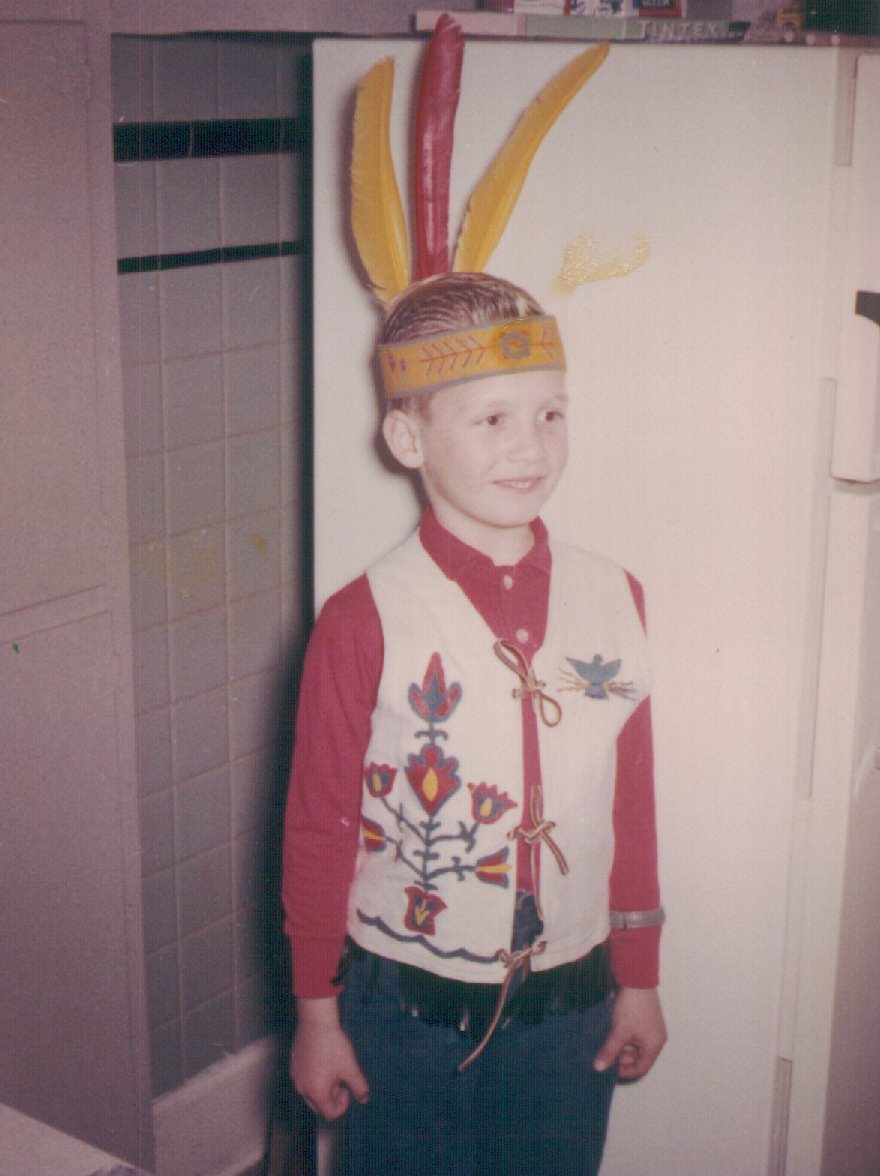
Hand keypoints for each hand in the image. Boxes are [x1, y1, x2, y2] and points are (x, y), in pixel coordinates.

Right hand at [291, 997, 369, 1119]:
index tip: (347, 1087)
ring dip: (323, 1088)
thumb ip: (359, 1086)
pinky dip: (314, 1078)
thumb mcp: (350, 1067)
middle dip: (332, 1097)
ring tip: (332, 1067)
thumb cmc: (334, 1045)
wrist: (316, 1022)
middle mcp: (302, 1088)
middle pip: (319, 1106)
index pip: (330, 1114)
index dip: (343, 1104)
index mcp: (316, 1093)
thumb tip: (365, 1099)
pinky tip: (323, 1059)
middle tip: (340, 1077)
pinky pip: (305, 1081)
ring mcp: (295, 1077)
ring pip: (311, 1093)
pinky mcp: (293, 1066)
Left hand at [594, 986, 665, 1080]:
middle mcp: (655, 1038)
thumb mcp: (619, 1032)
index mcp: (654, 1046)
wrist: (636, 978)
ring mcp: (650, 1027)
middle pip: (637, 1057)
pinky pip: (633, 1034)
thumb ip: (609, 1051)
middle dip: (621, 1057)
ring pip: (634, 1045)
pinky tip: (610, 1032)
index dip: (624, 1072)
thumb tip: (599, 1068)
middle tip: (605, 1054)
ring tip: (606, 1042)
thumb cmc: (632, 1008)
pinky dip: (623, 1035)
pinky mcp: (644, 1018)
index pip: (640, 1068)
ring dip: (621, 1045)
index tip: (609, 1070)